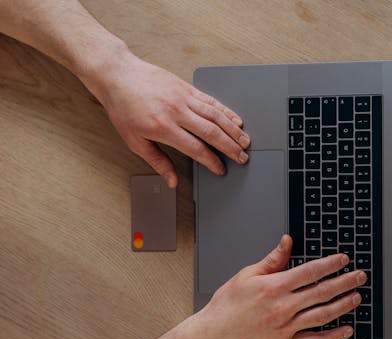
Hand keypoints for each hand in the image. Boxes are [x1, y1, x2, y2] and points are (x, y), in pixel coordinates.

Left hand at [83, 50, 249, 187]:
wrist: (117, 75)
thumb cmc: (122, 108)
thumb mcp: (134, 141)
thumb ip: (157, 162)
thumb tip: (172, 181)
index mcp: (163, 128)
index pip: (196, 148)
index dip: (212, 161)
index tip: (221, 169)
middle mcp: (177, 111)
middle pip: (212, 132)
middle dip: (231, 147)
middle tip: (243, 157)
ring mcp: (183, 97)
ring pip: (216, 116)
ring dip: (233, 130)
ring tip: (245, 141)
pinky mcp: (186, 87)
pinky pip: (211, 101)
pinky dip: (226, 111)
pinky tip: (235, 120)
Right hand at [189, 234, 364, 338]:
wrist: (214, 337)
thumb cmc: (227, 306)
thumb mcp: (247, 276)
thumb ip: (272, 260)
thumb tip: (287, 242)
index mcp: (274, 287)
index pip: (310, 272)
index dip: (330, 264)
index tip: (343, 259)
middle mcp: (283, 307)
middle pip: (322, 292)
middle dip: (344, 282)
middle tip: (359, 276)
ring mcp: (286, 327)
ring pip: (323, 315)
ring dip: (343, 305)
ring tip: (356, 297)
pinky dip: (333, 336)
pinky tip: (346, 329)